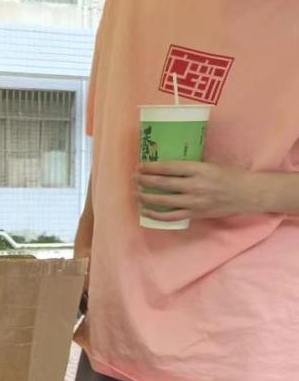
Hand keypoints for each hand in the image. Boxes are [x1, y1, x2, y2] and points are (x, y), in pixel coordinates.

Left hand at [136, 161, 261, 221]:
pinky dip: (156, 215)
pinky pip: (171, 217)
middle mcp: (195, 186)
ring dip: (146, 197)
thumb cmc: (229, 175)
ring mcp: (194, 202)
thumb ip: (191, 166)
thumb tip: (168, 164)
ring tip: (135, 193)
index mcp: (199, 169)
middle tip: (134, 177)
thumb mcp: (210, 164)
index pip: (169, 167)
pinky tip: (145, 211)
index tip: (140, 165)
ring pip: (164, 201)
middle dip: (145, 180)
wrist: (247, 193)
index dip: (152, 167)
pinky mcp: (195, 214)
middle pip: (163, 183)